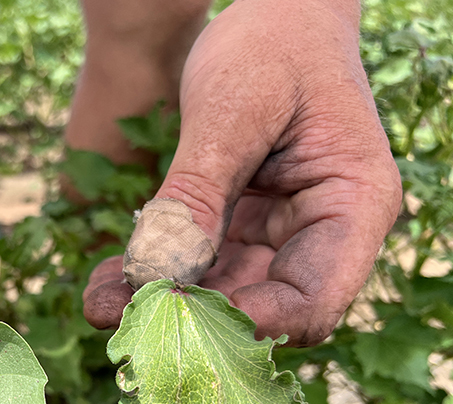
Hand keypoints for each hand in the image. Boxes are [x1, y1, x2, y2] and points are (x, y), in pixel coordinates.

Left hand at [84, 0, 401, 344]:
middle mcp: (322, 233)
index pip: (312, 302)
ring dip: (163, 305)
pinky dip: (158, 276)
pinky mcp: (244, 231)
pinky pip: (201, 268)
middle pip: (262, 310)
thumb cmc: (271, 46)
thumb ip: (197, 191)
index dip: (247, 324)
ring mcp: (281, 236)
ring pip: (223, 296)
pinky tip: (108, 279)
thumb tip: (159, 272)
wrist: (275, 19)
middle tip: (116, 320)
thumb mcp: (231, 111)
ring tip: (100, 303)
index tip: (174, 317)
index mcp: (352, 204)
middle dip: (189, 321)